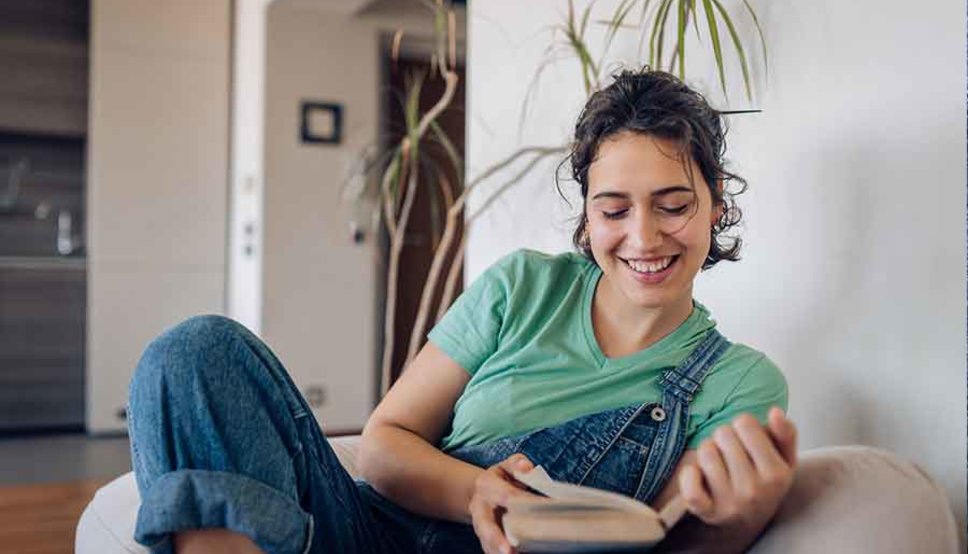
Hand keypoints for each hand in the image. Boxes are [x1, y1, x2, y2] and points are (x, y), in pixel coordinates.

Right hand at [468, 453, 537, 553]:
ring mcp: (480, 526)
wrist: (482, 494)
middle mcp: (479, 507)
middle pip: (486, 525)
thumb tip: (527, 467)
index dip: (522, 502)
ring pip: (487, 542)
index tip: (538, 508)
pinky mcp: (485, 540)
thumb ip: (518, 463)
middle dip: (497, 538)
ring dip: (498, 551)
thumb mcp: (508, 466)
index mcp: (486, 485)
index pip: (506, 495)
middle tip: (510, 550)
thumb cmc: (501, 480)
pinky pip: (490, 550)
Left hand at [678, 407, 797, 528]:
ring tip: (718, 463)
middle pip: (722, 433)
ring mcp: (729, 503)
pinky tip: (698, 475)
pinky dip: (689, 475)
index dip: (743, 426)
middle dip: (724, 438)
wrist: (747, 522)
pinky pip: (690, 486)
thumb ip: (785, 433)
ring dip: (707, 453)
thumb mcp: (784, 459)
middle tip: (731, 453)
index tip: (747, 440)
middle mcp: (754, 490)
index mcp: (776, 474)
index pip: (745, 423)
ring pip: (705, 452)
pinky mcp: (706, 512)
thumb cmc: (764, 481)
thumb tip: (775, 412)